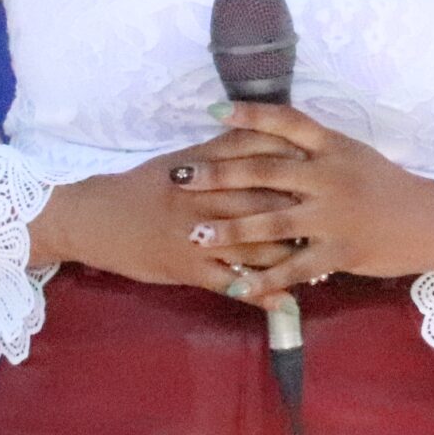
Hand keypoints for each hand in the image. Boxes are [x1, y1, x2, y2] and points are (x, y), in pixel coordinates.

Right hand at [26, 126, 304, 294]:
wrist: (95, 217)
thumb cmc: (141, 187)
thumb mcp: (181, 162)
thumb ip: (221, 150)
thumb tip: (262, 132)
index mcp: (205, 168)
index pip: (259, 165)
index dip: (295, 170)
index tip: (327, 176)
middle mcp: (205, 199)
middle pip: (264, 206)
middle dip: (303, 216)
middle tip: (339, 226)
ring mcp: (197, 236)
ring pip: (254, 247)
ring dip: (290, 259)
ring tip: (323, 267)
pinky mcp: (187, 269)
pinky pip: (231, 284)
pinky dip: (260, 293)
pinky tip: (286, 302)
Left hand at [178, 101, 433, 301]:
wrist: (433, 221)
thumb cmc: (388, 186)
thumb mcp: (353, 155)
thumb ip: (315, 149)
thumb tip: (270, 135)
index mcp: (332, 147)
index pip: (285, 123)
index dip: (248, 116)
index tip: (213, 112)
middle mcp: (329, 176)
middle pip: (264, 170)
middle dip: (217, 174)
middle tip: (181, 176)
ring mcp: (334, 215)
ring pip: (271, 221)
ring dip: (229, 229)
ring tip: (196, 234)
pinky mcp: (340, 252)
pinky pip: (295, 268)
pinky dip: (265, 278)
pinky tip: (238, 283)